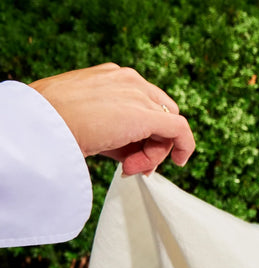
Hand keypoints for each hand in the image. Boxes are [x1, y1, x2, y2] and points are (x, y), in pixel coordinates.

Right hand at [30, 63, 195, 175]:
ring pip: (167, 126)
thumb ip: (119, 133)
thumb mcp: (91, 122)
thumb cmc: (57, 125)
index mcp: (113, 77)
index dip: (145, 132)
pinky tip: (179, 162)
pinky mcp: (146, 114)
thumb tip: (140, 159)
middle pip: (160, 113)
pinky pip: (180, 131)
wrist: (42, 123)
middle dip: (153, 143)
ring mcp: (138, 93)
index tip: (131, 155)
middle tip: (133, 166)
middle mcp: (129, 80)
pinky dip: (183, 147)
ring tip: (127, 167)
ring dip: (153, 153)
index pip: (144, 103)